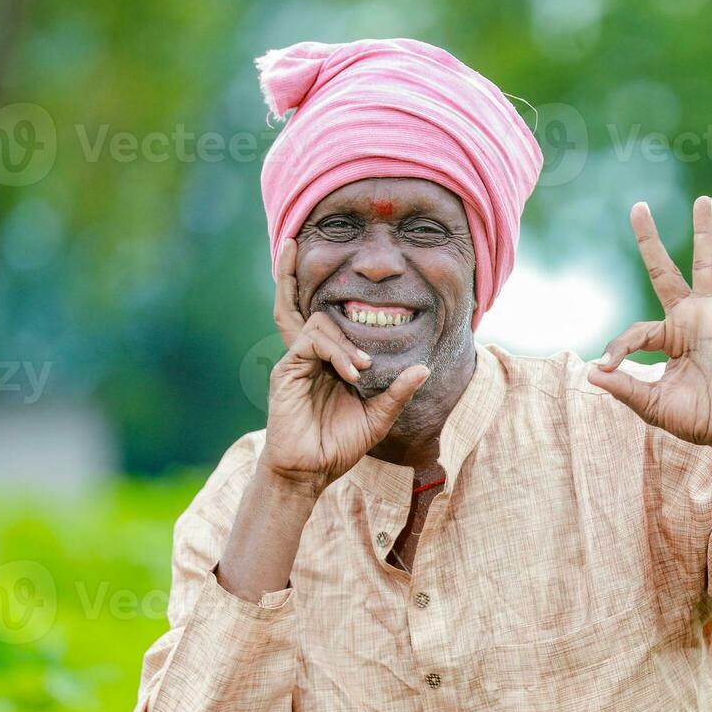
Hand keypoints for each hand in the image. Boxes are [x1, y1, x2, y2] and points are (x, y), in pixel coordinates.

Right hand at [261, 237, 428, 491]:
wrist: (311, 472)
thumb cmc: (339, 444)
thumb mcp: (379, 416)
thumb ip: (398, 391)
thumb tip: (424, 368)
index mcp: (325, 359)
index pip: (319, 315)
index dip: (314, 287)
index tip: (329, 264)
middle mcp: (307, 354)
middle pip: (295, 302)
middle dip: (290, 271)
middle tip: (293, 239)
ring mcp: (295, 360)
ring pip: (316, 321)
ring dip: (345, 341)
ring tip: (362, 371)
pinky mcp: (287, 371)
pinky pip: (313, 342)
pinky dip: (337, 353)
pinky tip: (351, 373)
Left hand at [587, 197, 711, 454]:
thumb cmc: (695, 419)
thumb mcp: (651, 404)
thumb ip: (625, 388)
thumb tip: (592, 372)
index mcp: (665, 339)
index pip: (635, 332)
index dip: (618, 347)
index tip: (608, 366)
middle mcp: (686, 320)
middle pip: (663, 270)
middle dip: (650, 240)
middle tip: (638, 206)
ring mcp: (710, 317)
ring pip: (705, 265)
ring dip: (703, 233)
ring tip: (702, 199)